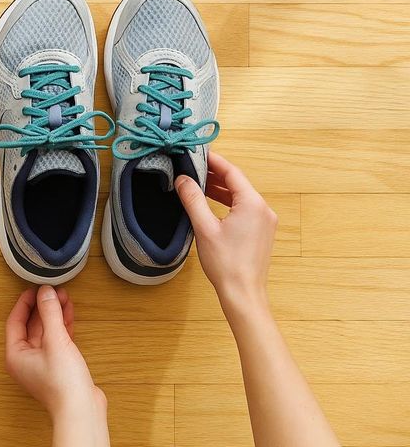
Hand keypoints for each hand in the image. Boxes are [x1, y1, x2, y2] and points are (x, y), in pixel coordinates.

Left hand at [4, 285, 104, 419]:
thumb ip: (50, 314)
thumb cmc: (63, 382)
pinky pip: (56, 340)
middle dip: (42, 307)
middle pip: (30, 326)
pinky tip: (69, 313)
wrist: (81, 410)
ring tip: (64, 296)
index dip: (25, 303)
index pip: (15, 321)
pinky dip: (62, 326)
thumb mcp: (55, 341)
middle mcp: (25, 359)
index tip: (35, 288)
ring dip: (54, 314)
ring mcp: (42, 363)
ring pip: (45, 332)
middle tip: (53, 290)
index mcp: (15, 355)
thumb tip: (46, 292)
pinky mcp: (58, 366)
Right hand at [175, 151, 277, 306]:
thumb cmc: (226, 263)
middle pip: (238, 184)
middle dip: (216, 175)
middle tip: (194, 168)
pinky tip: (213, 205)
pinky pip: (245, 209)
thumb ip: (193, 200)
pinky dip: (228, 203)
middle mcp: (263, 209)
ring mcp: (265, 222)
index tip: (198, 153)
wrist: (243, 293)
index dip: (214, 161)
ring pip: (241, 197)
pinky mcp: (262, 232)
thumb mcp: (204, 228)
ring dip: (221, 190)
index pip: (232, 172)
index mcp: (252, 204)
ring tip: (199, 185)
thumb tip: (183, 179)